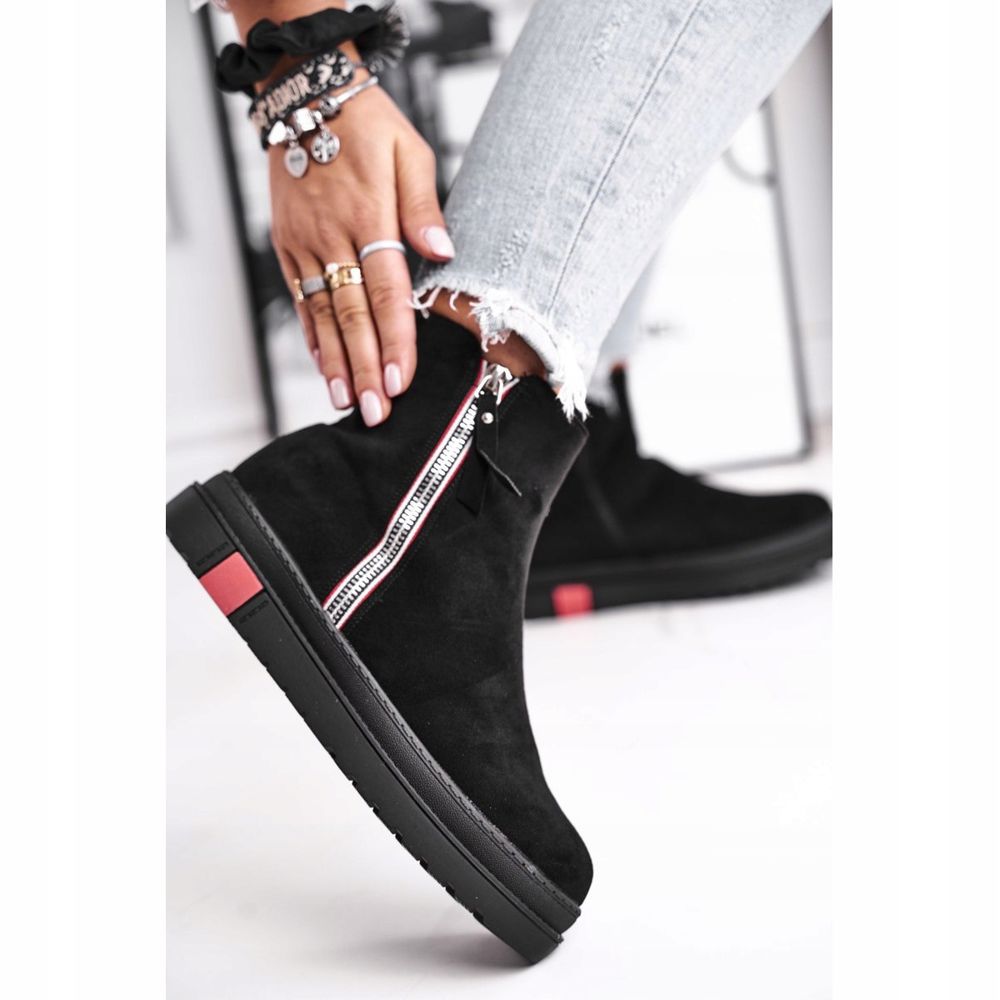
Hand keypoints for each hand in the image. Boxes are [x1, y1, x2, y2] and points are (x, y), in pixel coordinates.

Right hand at [270, 82, 453, 425]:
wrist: (305, 92)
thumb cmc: (367, 123)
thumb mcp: (409, 151)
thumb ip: (424, 207)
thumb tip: (444, 253)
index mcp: (369, 215)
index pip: (386, 291)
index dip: (394, 339)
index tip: (400, 380)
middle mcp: (332, 235)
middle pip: (352, 314)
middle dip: (365, 367)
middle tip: (377, 411)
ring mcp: (304, 242)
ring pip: (323, 313)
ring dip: (336, 361)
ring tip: (347, 401)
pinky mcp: (286, 243)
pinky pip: (300, 297)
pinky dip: (312, 335)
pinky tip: (324, 366)